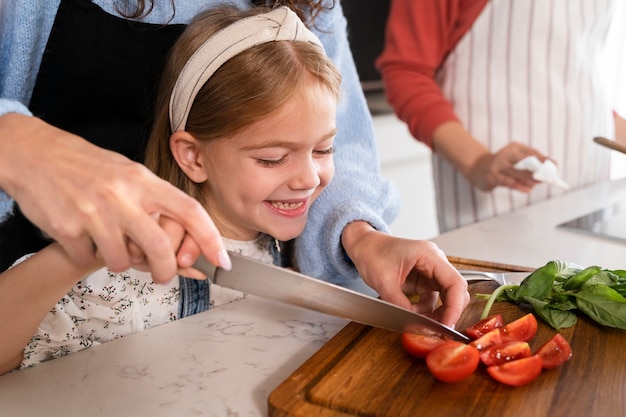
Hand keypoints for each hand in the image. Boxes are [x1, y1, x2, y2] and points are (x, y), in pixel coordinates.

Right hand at [0, 114, 229, 280]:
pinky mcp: (66, 229)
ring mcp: (94, 213)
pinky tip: (83, 236)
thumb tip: (184, 239)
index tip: (221, 260)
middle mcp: (121, 196)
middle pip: (159, 248)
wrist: (32, 152)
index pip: (189, 211)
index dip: (210, 238)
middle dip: (166, 270)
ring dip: (120, 261)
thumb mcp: (127, 174)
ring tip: (110, 243)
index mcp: (142, 181)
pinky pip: (87, 258)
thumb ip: (154, 204)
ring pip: (122, 261)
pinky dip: (87, 254)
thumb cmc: (86, 165)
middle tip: (163, 275)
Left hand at [341, 222, 469, 326]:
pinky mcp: (424, 279)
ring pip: (446, 297)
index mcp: (429, 255)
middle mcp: (435, 261)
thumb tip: (414, 324)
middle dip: (448, 312)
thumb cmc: (372, 253)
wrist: (364, 245)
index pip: (455, 282)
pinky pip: (433, 298)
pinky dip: (426, 309)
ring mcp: (431, 270)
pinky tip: (412, 311)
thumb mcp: (383, 281)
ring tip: (418, 321)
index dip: (454, 307)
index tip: (446, 325)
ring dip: (436, 312)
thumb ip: (399, 303)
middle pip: (455, 291)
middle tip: (436, 329)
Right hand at [467, 142, 546, 191]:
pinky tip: (527, 189)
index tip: (555, 165)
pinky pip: (509, 182)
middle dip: (538, 168)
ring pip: (518, 172)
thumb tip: (547, 172)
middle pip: (526, 161)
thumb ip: (529, 165)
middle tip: (549, 175)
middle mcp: (506, 154)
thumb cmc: (501, 165)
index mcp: (514, 147)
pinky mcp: (493, 176)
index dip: (544, 159)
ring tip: (540, 182)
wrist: (477, 168)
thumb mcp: (515, 160)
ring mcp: (498, 165)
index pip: (532, 153)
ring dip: (530, 178)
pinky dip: (519, 186)